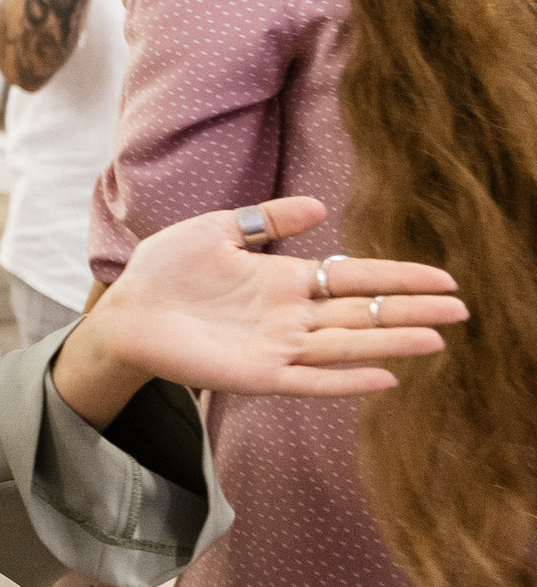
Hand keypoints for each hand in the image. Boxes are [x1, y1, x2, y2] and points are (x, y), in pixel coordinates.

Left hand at [55, 196, 466, 426]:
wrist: (125, 312)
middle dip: (410, 311)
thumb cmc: (166, 271)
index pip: (354, 278)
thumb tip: (320, 206)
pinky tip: (384, 377)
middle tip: (461, 309)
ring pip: (347, 345)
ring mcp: (278, 346)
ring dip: (390, 343)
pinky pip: (311, 379)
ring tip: (437, 339)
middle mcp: (290, 316)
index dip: (397, 278)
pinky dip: (346, 380)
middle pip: (362, 313)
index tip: (442, 277)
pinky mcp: (257, 374)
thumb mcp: (216, 230)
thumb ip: (266, 220)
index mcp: (285, 280)